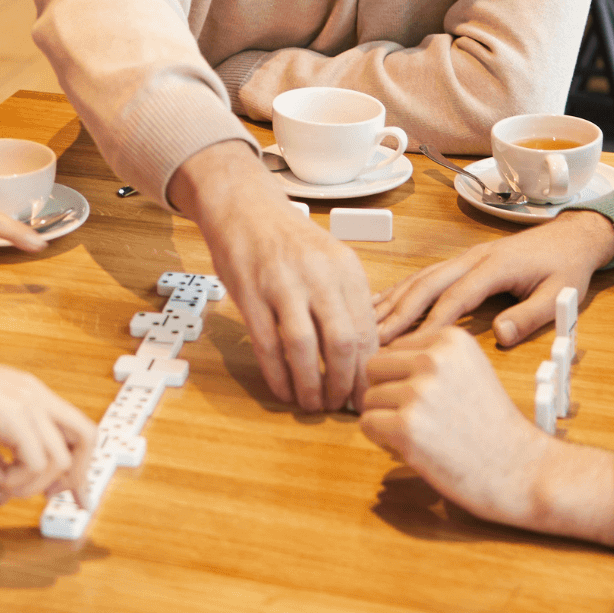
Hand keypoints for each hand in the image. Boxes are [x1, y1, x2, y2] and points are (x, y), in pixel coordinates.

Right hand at [0, 330, 95, 505]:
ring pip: (60, 460)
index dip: (80, 466)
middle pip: (86, 438)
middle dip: (72, 476)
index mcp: (33, 397)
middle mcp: (38, 397)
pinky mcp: (13, 414)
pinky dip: (13, 479)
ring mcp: (29, 403)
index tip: (74, 496)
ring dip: (28, 484)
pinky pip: (35, 462)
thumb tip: (2, 495)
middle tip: (45, 496)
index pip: (77, 430)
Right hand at [169, 141, 378, 412]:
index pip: (367, 329)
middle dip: (342, 383)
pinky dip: (277, 375)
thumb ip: (347, 301)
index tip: (366, 395)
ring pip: (303, 347)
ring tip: (312, 404)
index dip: (367, 370)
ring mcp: (282, 282)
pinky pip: (266, 344)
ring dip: (309, 385)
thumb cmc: (292, 240)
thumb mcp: (331, 260)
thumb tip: (365, 357)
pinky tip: (283, 390)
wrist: (246, 206)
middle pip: (342, 342)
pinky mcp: (250, 293)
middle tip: (339, 406)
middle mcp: (319, 273)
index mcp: (346, 268)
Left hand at [360, 325, 613, 543]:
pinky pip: (368, 424)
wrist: (519, 467)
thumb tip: (378, 360)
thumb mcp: (469, 368)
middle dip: (386, 392)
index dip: (402, 375)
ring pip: (369, 397)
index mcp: (449, 339)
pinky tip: (411, 447)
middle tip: (414, 416)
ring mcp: (419, 392)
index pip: (394, 347)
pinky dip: (381, 439)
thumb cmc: (492, 424)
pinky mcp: (406, 427)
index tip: (427, 397)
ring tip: (420, 433)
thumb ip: (431, 358)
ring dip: (385, 418)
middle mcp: (432, 358)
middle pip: (375, 367)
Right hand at [374, 209, 613, 345]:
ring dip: (393, 300)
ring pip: (421, 277)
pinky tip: (381, 305)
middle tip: (371, 340)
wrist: (573, 236)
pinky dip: (400, 290)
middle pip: (427, 284)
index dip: (430, 323)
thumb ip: (531, 315)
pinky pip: (425, 275)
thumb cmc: (566, 267)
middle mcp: (473, 258)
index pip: (456, 297)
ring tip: (365, 325)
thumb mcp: (561, 294)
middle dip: (398, 312)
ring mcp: (465, 256)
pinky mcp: (462, 260)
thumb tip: (501, 335)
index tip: (407, 349)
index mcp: (495, 266)